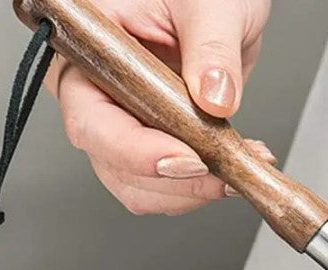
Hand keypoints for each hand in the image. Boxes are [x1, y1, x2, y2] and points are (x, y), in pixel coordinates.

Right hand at [46, 0, 273, 213]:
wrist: (222, 1)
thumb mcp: (210, 4)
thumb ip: (212, 48)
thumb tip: (215, 97)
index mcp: (90, 49)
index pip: (91, 119)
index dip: (136, 152)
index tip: (187, 161)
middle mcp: (99, 93)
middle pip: (114, 166)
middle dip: (174, 182)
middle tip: (223, 173)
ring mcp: (126, 123)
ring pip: (141, 187)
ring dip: (193, 191)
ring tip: (237, 167)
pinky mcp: (156, 143)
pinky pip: (169, 185)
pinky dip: (204, 186)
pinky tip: (235, 164)